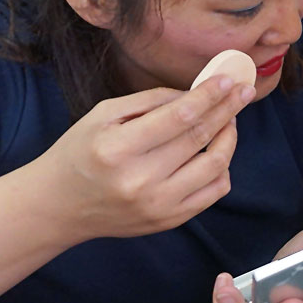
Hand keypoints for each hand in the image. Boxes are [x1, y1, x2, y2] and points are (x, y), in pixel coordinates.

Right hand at [40, 76, 254, 240]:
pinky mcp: (169, 221)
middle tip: (243, 91)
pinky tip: (218, 150)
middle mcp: (140, 181)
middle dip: (228, 109)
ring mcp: (157, 205)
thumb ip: (152, 100)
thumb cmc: (81, 152)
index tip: (229, 80)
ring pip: (215, 166)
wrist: (58, 206)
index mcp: (118, 149)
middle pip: (200, 138)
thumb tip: (196, 91)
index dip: (209, 96)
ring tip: (230, 119)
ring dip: (229, 137)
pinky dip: (223, 167)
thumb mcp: (104, 114)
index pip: (179, 117)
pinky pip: (214, 192)